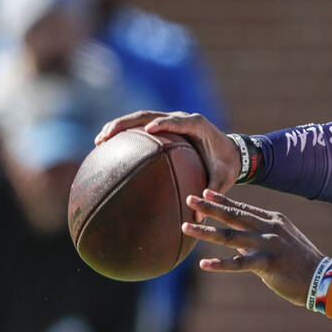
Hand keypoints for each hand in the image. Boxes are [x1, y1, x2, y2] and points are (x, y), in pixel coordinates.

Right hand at [95, 110, 239, 193]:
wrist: (231, 153)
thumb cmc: (227, 165)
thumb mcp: (224, 179)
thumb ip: (213, 192)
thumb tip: (196, 216)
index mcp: (199, 126)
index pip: (180, 121)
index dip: (165, 123)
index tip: (149, 129)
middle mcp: (183, 119)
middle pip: (151, 114)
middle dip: (128, 122)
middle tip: (108, 135)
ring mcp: (172, 121)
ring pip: (141, 117)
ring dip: (120, 126)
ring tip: (100, 140)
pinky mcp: (165, 127)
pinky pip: (142, 127)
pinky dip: (125, 134)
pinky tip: (108, 147)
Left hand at [182, 189, 324, 305]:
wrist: (322, 278)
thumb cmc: (301, 262)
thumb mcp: (283, 241)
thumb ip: (261, 236)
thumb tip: (238, 238)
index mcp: (274, 220)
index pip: (243, 208)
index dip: (223, 200)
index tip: (205, 192)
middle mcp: (269, 228)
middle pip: (234, 216)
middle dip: (210, 207)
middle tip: (189, 198)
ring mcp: (268, 245)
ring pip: (230, 236)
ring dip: (206, 231)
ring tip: (185, 227)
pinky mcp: (268, 264)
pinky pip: (239, 264)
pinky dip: (220, 264)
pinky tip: (203, 264)